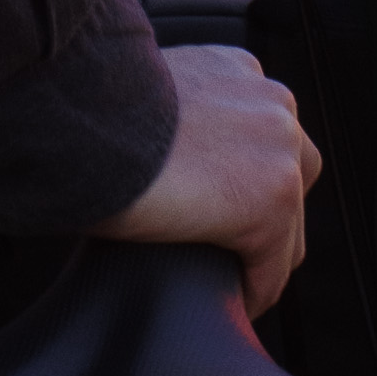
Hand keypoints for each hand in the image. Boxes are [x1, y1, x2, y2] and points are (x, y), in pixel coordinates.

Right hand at [95, 40, 320, 317]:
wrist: (84, 117)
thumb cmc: (92, 112)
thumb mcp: (150, 93)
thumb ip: (181, 113)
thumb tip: (168, 153)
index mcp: (242, 70)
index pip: (267, 138)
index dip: (245, 180)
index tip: (218, 208)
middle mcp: (273, 102)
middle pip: (292, 181)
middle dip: (265, 217)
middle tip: (225, 249)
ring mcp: (280, 151)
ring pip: (287, 231)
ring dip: (259, 258)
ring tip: (225, 281)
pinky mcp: (273, 201)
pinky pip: (271, 271)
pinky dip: (251, 293)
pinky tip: (226, 304)